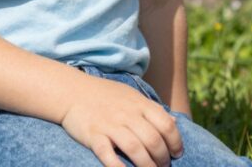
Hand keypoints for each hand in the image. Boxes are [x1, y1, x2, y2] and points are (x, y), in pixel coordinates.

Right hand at [61, 75, 182, 166]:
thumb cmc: (107, 95)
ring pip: (135, 149)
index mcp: (140, 104)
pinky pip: (108, 155)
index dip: (176, 141)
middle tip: (164, 166)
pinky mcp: (94, 136)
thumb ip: (153, 109)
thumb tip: (175, 121)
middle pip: (153, 139)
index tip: (177, 153)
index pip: (166, 124)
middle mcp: (128, 114)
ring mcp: (110, 125)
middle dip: (162, 158)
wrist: (74, 91)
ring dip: (147, 165)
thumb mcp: (133, 96)